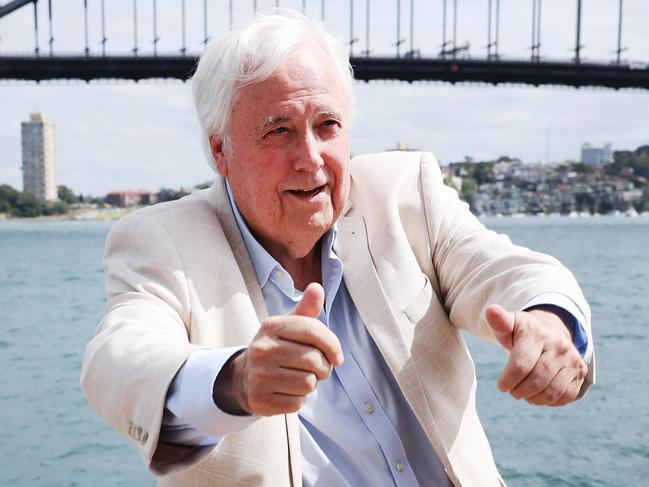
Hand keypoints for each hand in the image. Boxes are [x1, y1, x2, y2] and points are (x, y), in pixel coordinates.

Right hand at [215, 283, 342, 415]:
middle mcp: (262, 349)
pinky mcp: (260, 400)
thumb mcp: (289, 326)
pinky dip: (299, 399)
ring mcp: (258, 376)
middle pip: (314, 360)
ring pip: (308, 383)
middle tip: (317, 369)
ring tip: (300, 378)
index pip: (313, 330)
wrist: (244, 377)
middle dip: (323, 368)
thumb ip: (306, 308)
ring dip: (311, 384)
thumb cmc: (277, 348)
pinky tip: (287, 391)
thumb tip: (317, 287)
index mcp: (271, 326)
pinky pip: (297, 403)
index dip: (333, 344)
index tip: (337, 357)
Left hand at [485, 304, 587, 405]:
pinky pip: (566, 396)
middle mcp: (559, 346)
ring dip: (534, 398)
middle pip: (537, 379)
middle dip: (520, 390)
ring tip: (523, 393)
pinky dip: (549, 401)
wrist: (549, 333)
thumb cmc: (522, 333)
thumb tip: (490, 310)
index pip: (522, 364)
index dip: (508, 379)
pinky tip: (538, 394)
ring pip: (552, 391)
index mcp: (538, 334)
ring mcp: (572, 359)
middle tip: (512, 391)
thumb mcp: (509, 325)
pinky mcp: (580, 373)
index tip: (501, 386)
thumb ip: (499, 322)